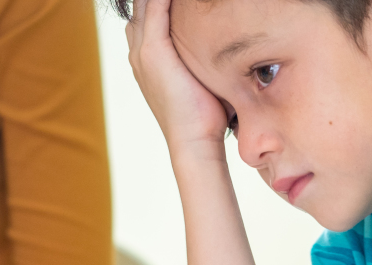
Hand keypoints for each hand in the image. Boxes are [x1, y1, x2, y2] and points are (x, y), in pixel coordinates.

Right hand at [125, 0, 229, 161]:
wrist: (196, 142)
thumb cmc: (207, 116)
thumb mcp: (204, 77)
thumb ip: (206, 57)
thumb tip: (232, 48)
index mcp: (148, 60)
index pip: (148, 17)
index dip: (158, 1)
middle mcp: (139, 53)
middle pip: (141, 7)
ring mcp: (143, 53)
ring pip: (145, 4)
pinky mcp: (153, 53)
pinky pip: (154, 9)